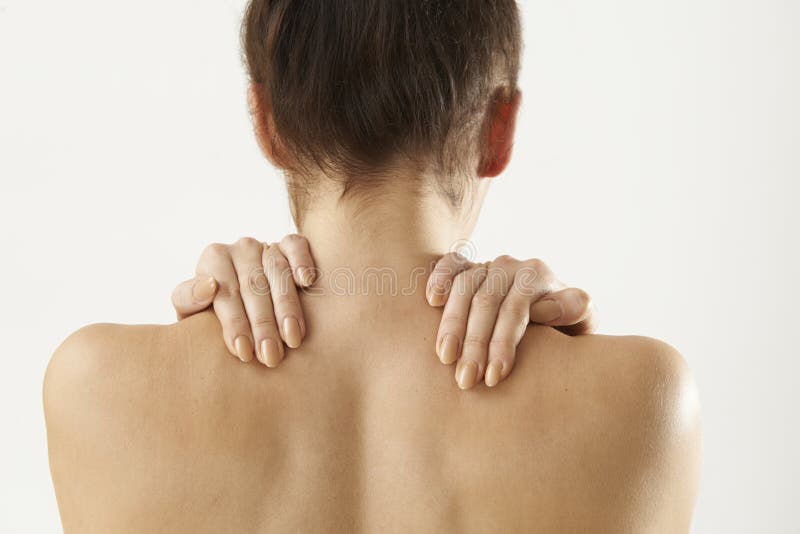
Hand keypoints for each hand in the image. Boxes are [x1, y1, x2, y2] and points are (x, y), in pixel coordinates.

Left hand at [171, 235, 315, 366]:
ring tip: (292, 338)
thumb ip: (187, 299)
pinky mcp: (289, 244)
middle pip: (254, 287)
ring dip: (287, 307)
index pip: (226, 293)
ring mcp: (266, 245)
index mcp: (213, 259)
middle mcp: (240, 249)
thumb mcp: (192, 312)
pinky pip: (296, 246)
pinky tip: (306, 282)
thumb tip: (208, 287)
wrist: (240, 305)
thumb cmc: (214, 313)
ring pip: (278, 272)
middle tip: (270, 356)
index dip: (235, 324)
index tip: (242, 352)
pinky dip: (302, 261)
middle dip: (263, 324)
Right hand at [426, 253, 595, 388]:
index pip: (515, 309)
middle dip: (474, 343)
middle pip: (486, 301)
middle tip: (466, 379)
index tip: (494, 377)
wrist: (552, 319)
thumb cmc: (565, 328)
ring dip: (451, 323)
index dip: (502, 343)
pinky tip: (432, 301)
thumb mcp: (581, 322)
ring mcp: (487, 265)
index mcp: (539, 276)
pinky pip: (450, 265)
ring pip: (464, 286)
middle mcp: (511, 266)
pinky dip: (439, 279)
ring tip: (445, 357)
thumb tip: (542, 309)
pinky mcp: (467, 267)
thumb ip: (573, 310)